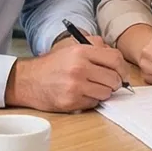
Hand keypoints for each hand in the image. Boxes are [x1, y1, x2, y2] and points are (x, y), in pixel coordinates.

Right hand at [6, 42, 125, 111]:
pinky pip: (94, 103)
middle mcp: (79, 68)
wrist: (29, 80)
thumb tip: (117, 60)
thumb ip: (96, 47)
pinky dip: (92, 100)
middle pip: (113, 78)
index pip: (115, 59)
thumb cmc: (53, 65)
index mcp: (81, 52)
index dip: (122, 68)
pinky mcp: (71, 102)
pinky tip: (82, 94)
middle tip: (108, 82)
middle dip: (114, 82)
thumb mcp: (72, 48)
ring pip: (106, 93)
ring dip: (103, 92)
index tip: (121, 73)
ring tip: (92, 87)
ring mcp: (75, 86)